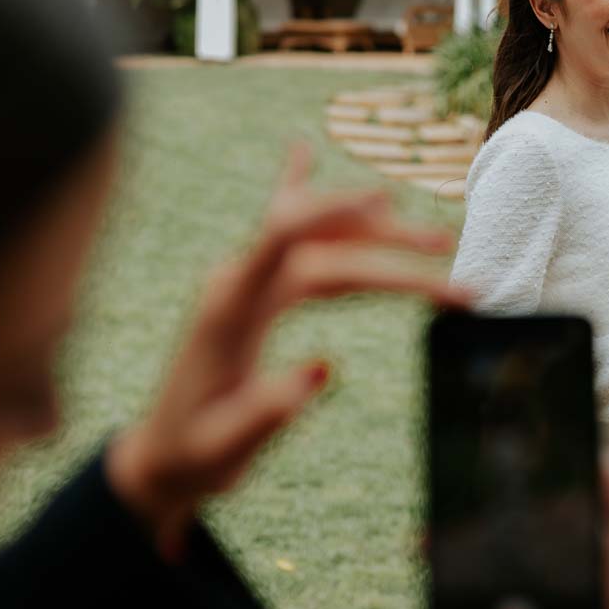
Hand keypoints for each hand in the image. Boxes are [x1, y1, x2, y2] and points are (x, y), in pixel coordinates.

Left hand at [107, 146, 462, 551]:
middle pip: (322, 245)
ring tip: (438, 239)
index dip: (332, 212)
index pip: (282, 240)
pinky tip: (300, 150)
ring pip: (319, 242)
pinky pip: (281, 235)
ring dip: (376, 234)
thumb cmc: (193, 456)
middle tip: (450, 251)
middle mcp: (236, 283)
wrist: (159, 458)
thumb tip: (326, 369)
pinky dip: (297, 193)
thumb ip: (267, 412)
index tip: (384, 200)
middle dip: (389, 244)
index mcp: (228, 310)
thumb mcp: (224, 448)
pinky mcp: (251, 294)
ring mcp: (244, 284)